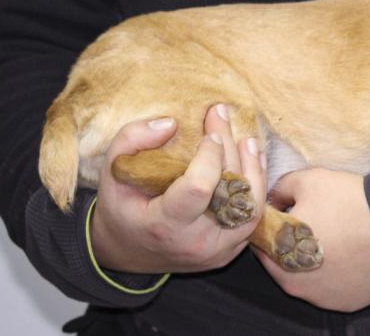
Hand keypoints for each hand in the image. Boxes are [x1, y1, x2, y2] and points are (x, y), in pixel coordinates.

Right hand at [90, 104, 266, 272]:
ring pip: (250, 207)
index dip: (210, 156)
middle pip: (226, 191)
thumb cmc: (122, 206)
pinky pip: (252, 217)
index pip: (198, 188)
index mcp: (162, 224)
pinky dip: (256, 186)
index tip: (208, 134)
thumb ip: (133, 139)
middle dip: (228, 148)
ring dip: (253, 169)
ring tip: (246, 140)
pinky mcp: (229, 251)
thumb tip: (172, 123)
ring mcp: (216, 251)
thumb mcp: (112, 170)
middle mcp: (194, 242)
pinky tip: (252, 160)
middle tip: (222, 117)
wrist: (129, 250)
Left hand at [254, 168, 369, 311]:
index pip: (261, 240)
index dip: (272, 224)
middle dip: (291, 243)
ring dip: (312, 261)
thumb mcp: (308, 180)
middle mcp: (295, 285)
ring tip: (334, 236)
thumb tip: (275, 199)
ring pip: (307, 277)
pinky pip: (332, 287)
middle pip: (282, 262)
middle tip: (314, 221)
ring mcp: (321, 298)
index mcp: (278, 255)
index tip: (287, 212)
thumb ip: (281, 189)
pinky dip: (335, 273)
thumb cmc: (349, 203)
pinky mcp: (345, 303)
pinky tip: (349, 253)